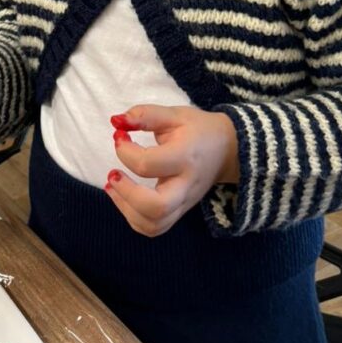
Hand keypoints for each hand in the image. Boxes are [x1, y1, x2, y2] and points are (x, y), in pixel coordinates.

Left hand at [105, 105, 239, 237]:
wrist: (229, 149)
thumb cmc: (198, 129)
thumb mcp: (174, 115)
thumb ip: (145, 115)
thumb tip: (116, 121)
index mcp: (185, 157)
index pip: (148, 164)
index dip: (124, 151)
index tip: (120, 136)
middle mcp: (186, 186)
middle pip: (156, 207)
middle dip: (126, 193)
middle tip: (113, 174)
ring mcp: (184, 203)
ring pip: (153, 224)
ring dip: (125, 208)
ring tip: (113, 186)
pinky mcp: (180, 212)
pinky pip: (154, 228)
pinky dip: (133, 218)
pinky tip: (123, 198)